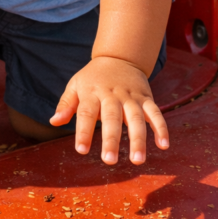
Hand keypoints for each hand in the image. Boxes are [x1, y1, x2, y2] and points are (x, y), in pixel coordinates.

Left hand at [49, 55, 168, 164]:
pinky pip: (155, 112)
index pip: (86, 113)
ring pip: (136, 118)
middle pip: (112, 117)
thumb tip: (53, 121)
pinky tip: (163, 145)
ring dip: (138, 139)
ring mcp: (131, 97)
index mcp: (92, 92)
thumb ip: (66, 104)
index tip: (81, 150)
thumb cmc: (93, 78)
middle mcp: (112, 95)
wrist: (119, 57)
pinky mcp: (146, 98)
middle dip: (111, 139)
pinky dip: (161, 128)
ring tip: (137, 161)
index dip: (83, 131)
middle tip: (109, 161)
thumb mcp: (75, 85)